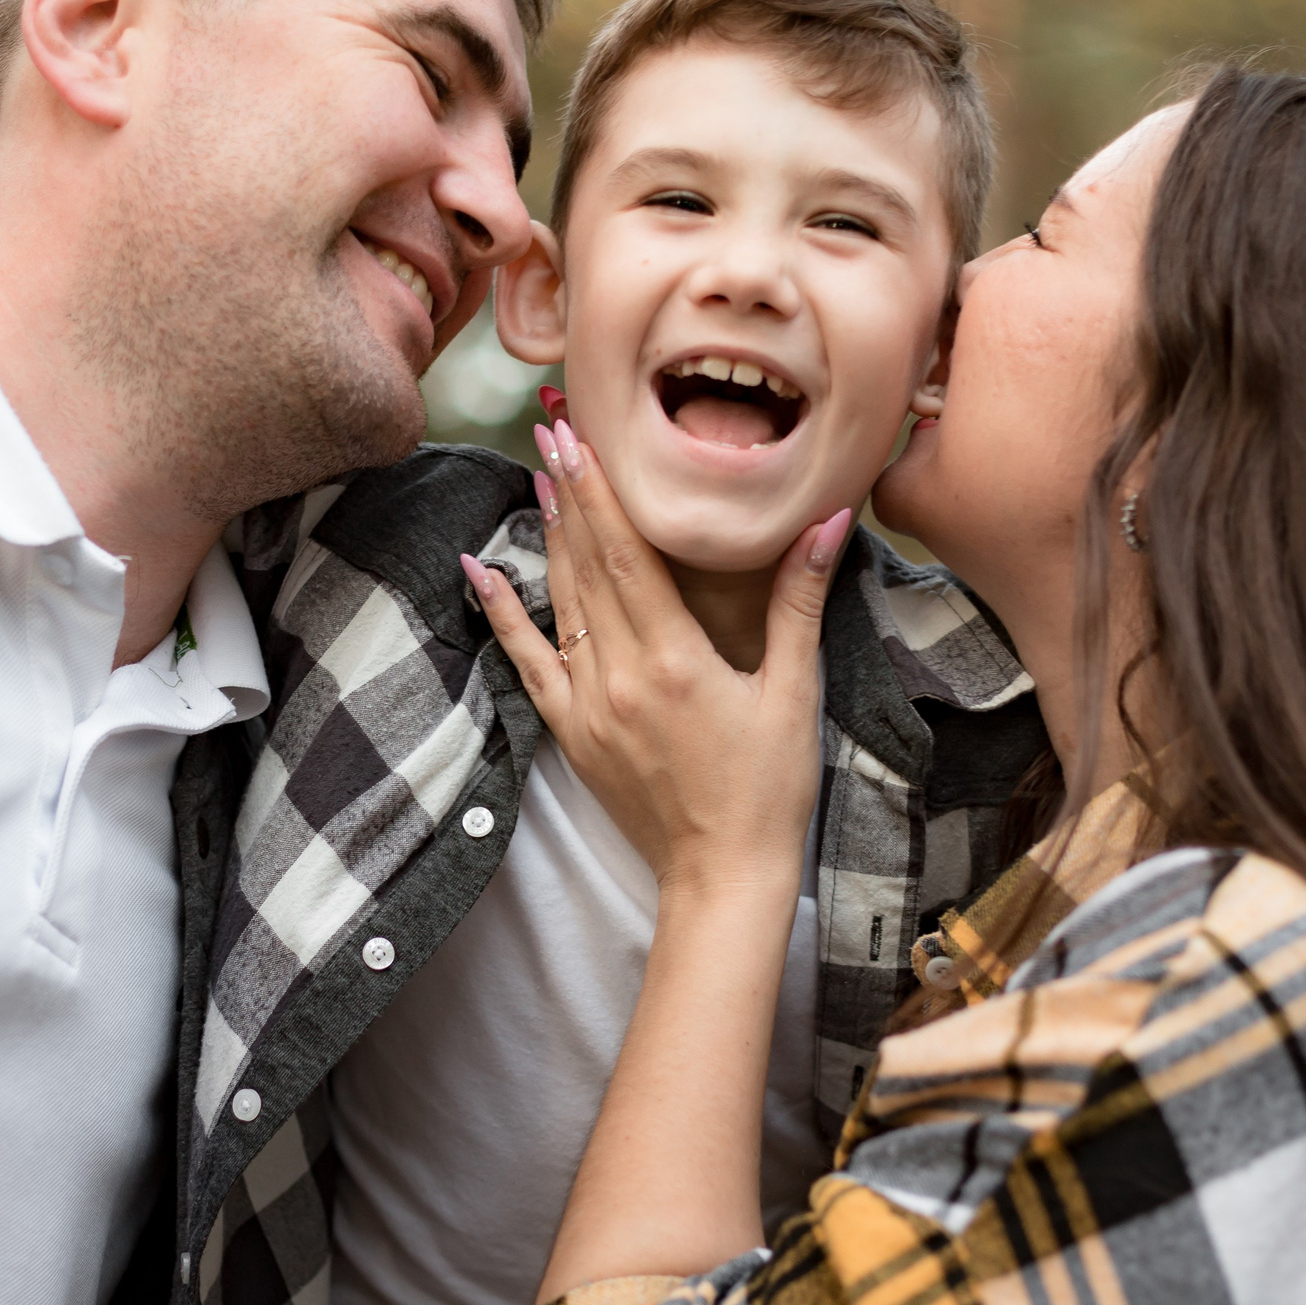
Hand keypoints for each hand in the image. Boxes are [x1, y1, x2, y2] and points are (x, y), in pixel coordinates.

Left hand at [459, 417, 850, 895]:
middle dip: (569, 493)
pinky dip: (501, 614)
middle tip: (550, 429)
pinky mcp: (572, 733)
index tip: (578, 436)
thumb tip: (828, 521)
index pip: (627, 552)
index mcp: (674, 658)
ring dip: (546, 538)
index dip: (600, 489)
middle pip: (587, 565)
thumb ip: (800, 599)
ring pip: (559, 603)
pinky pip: (527, 660)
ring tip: (536, 477)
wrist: (723, 876)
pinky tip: (478, 571)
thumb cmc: (771, 787)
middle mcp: (620, 676)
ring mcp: (589, 706)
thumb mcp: (795, 689)